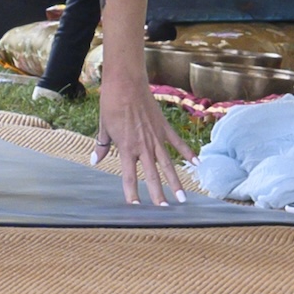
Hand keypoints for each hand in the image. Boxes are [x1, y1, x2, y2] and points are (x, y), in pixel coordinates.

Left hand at [92, 73, 197, 206]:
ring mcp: (156, 137)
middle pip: (152, 175)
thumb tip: (95, 160)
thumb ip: (102, 146)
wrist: (125, 84)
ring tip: (182, 198)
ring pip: (168, 164)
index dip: (132, 192)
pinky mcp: (164, 127)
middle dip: (158, 194)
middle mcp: (143, 146)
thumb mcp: (103, 127)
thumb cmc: (111, 105)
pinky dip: (188, 153)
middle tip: (165, 209)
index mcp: (126, 147)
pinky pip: (178, 144)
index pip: (129, 176)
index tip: (136, 207)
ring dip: (176, 182)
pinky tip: (198, 165)